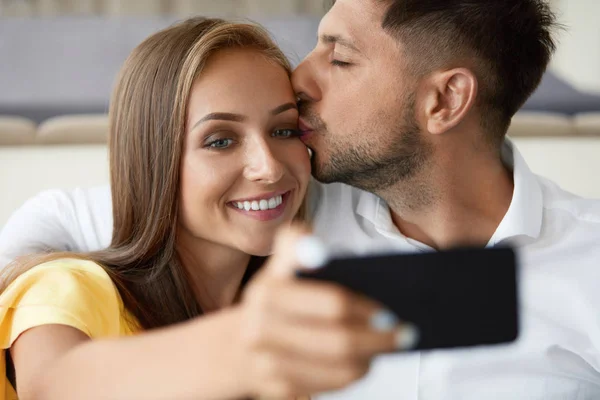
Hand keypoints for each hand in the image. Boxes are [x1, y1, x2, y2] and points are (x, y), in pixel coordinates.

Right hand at [235, 224, 417, 398]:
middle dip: (378, 338)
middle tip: (405, 334)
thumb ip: (294, 244)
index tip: (389, 310)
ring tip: (388, 346)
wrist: (239, 344)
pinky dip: (352, 374)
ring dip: (370, 358)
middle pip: (338, 341)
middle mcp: (261, 330)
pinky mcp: (278, 389)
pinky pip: (328, 386)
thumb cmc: (274, 299)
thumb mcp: (278, 266)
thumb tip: (314, 240)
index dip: (366, 308)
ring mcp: (268, 364)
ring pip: (338, 368)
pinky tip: (364, 362)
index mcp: (268, 292)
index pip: (332, 304)